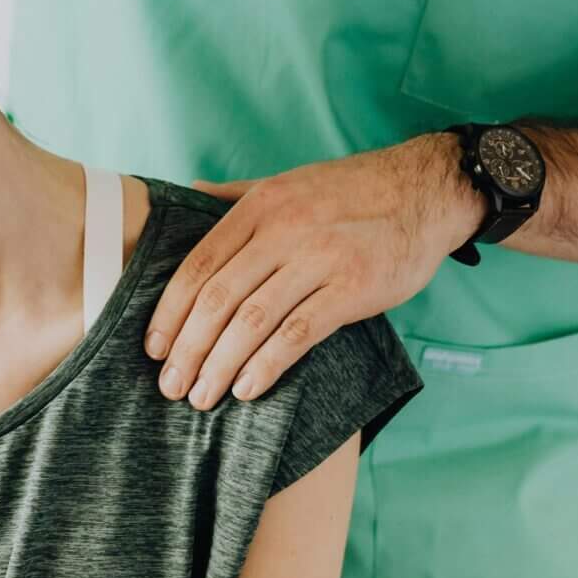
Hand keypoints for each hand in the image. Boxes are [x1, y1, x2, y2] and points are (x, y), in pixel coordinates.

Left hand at [142, 140, 479, 407]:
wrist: (425, 190)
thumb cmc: (350, 192)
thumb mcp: (287, 181)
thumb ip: (235, 195)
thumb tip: (187, 194)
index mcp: (260, 207)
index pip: (199, 265)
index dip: (169, 310)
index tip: (152, 347)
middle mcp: (283, 230)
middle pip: (218, 298)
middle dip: (188, 348)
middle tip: (170, 386)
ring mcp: (319, 259)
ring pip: (252, 320)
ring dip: (219, 364)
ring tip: (201, 396)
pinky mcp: (353, 289)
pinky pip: (299, 333)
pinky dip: (267, 364)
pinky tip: (246, 389)